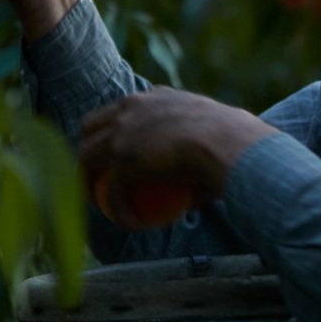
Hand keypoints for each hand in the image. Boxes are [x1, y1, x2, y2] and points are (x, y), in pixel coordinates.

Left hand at [79, 87, 276, 229]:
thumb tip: (199, 185)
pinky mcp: (122, 157)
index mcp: (155, 96)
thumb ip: (198, 155)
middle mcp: (132, 106)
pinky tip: (130, 225)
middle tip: (98, 175)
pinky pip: (113, 191)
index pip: (124, 108)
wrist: (229, 144)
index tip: (121, 150)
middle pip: (91, 125)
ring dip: (87, 179)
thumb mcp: (214, 138)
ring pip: (86, 156)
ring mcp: (122, 130)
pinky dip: (120, 211)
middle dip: (88, 146)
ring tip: (97, 203)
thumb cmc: (234, 143)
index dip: (116, 128)